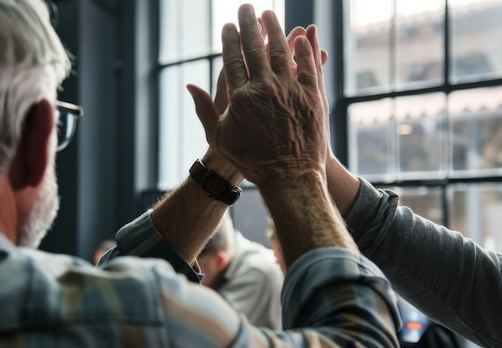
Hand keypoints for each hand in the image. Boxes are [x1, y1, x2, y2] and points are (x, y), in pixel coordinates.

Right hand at [188, 5, 326, 186]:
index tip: (228, 26)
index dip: (230, 38)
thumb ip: (204, 109)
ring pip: (281, 51)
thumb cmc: (252, 161)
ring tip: (269, 15)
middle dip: (249, 23)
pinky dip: (304, 48)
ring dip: (275, 29)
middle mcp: (263, 88)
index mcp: (239, 97)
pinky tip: (300, 36)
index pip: (232, 58)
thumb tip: (190, 84)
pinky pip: (308, 65)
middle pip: (255, 47)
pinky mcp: (312, 95)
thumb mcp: (220, 138)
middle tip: (247, 8)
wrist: (289, 176)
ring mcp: (289, 90)